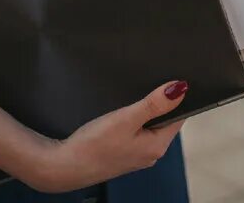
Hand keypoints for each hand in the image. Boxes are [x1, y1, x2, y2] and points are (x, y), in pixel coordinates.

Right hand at [29, 81, 187, 193]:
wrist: (63, 166)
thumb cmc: (94, 145)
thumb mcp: (126, 118)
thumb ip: (154, 104)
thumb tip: (180, 88)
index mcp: (158, 146)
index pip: (179, 116)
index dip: (178, 96)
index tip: (174, 77)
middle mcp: (151, 153)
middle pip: (165, 120)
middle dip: (161, 101)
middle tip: (155, 79)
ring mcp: (136, 154)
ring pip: (150, 125)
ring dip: (146, 109)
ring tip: (139, 91)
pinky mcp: (122, 153)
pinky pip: (137, 131)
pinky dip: (134, 119)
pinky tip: (125, 110)